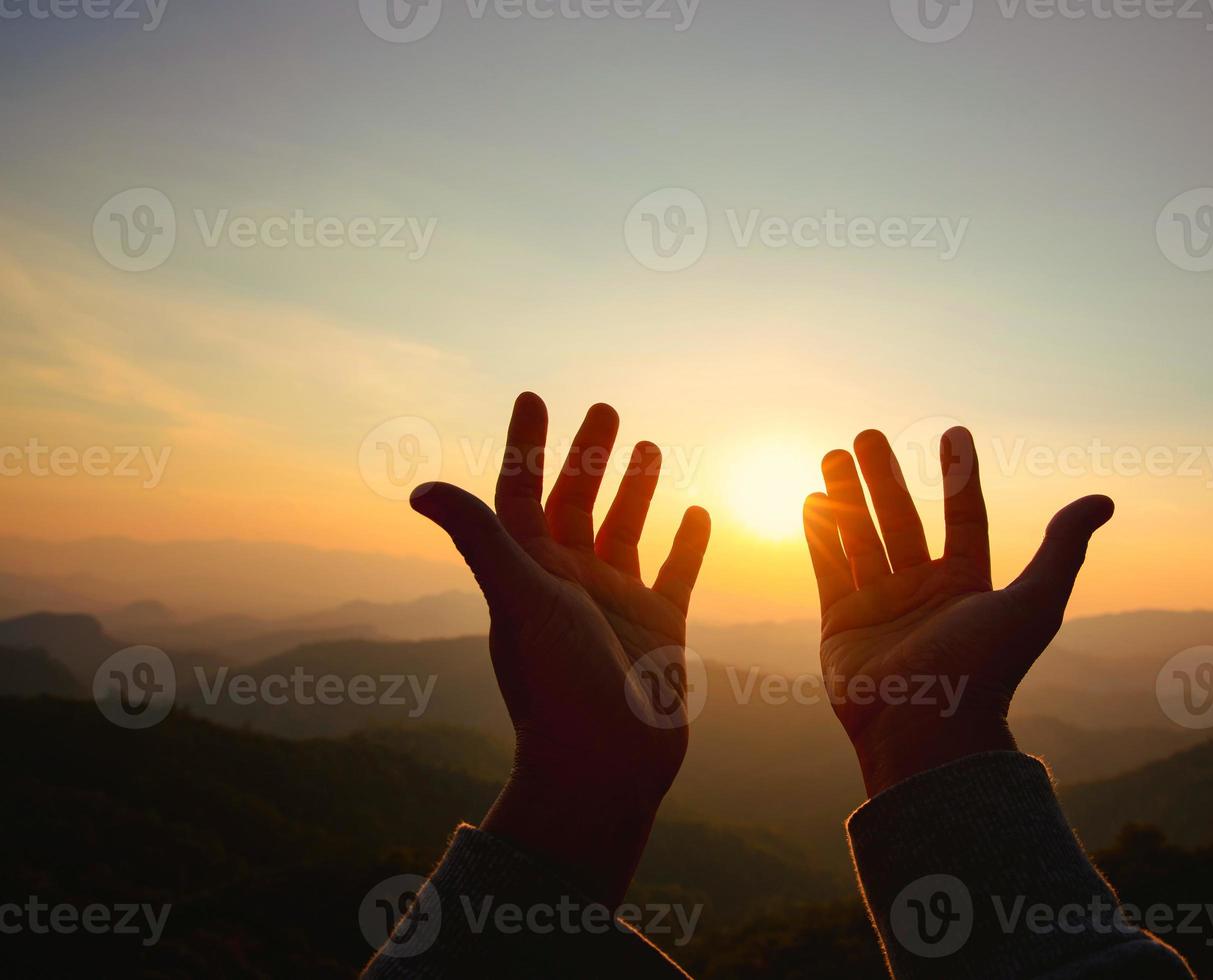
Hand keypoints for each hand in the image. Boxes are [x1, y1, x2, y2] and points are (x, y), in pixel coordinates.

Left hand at [410, 392, 710, 904]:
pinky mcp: (659, 627)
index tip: (534, 397)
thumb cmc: (558, 684)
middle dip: (590, 455)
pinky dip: (687, 543)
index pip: (521, 491)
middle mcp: (570, 581)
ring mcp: (616, 603)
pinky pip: (675, 572)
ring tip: (648, 444)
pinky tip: (699, 511)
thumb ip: (481, 539)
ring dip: (636, 489)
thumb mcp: (520, 600)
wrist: (606, 763)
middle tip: (607, 410)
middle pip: (577, 501)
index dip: (526, 446)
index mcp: (530, 571)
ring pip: (626, 529)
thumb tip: (419, 487)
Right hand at [802, 427, 1112, 798]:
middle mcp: (921, 594)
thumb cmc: (986, 667)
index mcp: (966, 587)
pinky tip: (811, 498)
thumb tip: (1104, 499)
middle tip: (868, 434)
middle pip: (901, 521)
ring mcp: (878, 608)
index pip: (963, 519)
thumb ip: (1063, 547)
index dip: (959, 477)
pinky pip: (828, 570)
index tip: (954, 432)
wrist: (926, 728)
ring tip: (834, 454)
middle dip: (884, 478)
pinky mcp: (840, 625)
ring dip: (847, 496)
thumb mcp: (1036, 601)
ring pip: (860, 539)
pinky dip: (820, 535)